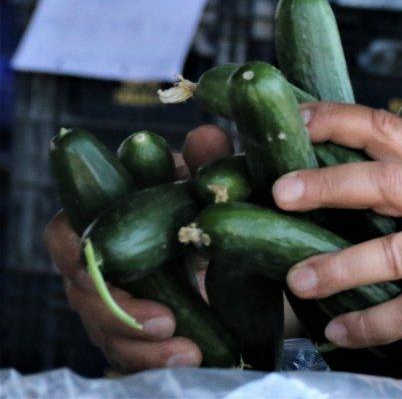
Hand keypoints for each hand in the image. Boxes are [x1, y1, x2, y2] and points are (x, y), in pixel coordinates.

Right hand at [43, 124, 232, 371]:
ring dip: (142, 342)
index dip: (75, 251)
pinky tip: (191, 355)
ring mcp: (113, 303)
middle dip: (118, 310)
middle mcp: (99, 264)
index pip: (65, 233)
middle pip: (82, 292)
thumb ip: (209, 161)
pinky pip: (132, 354)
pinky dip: (157, 358)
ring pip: (106, 330)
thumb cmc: (211, 206)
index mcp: (105, 219)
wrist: (243, 250)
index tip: (100, 265)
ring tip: (186, 345)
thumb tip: (205, 135)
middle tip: (164, 317)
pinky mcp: (134, 335)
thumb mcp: (215, 184)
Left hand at [275, 102, 401, 350]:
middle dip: (327, 184)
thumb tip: (330, 179)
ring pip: (394, 252)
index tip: (293, 120)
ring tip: (297, 282)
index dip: (338, 118)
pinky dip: (373, 324)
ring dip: (339, 267)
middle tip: (279, 193)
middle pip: (384, 180)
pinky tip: (341, 333)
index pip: (388, 127)